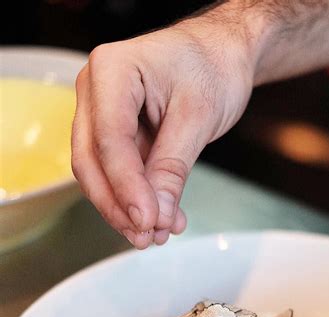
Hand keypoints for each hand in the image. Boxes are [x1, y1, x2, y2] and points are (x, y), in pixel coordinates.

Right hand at [72, 16, 253, 247]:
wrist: (223, 55)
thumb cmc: (213, 67)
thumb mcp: (198, 117)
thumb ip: (172, 167)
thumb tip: (156, 216)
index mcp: (112, 71)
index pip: (110, 140)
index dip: (126, 187)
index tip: (147, 221)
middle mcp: (97, 91)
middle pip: (92, 160)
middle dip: (118, 205)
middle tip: (145, 237)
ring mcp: (103, 113)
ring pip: (100, 172)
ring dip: (126, 209)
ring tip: (157, 234)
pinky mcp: (118, 134)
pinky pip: (120, 172)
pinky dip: (139, 199)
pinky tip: (162, 218)